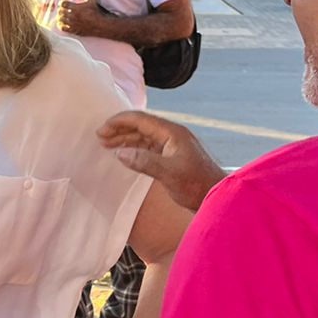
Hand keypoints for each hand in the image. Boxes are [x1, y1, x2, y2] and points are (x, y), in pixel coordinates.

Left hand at [59, 0, 112, 37]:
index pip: (63, 4)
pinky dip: (60, 26)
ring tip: (61, 16)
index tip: (63, 3)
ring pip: (60, 20)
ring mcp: (72, 23)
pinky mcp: (73, 30)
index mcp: (75, 8)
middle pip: (60, 12)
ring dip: (60, 17)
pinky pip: (63, 28)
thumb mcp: (92, 1)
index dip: (61, 3)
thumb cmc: (95, 12)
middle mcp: (72, 15)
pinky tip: (61, 24)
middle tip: (62, 9)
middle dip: (60, 10)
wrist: (100, 24)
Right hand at [97, 111, 223, 211]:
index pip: (141, 120)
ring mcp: (173, 145)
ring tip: (107, 144)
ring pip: (144, 136)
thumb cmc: (197, 185)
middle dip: (120, 129)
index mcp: (173, 133)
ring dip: (126, 139)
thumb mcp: (169, 173)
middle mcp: (173, 135)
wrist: (217, 197)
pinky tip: (125, 154)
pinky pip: (149, 146)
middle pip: (141, 126)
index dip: (120, 122)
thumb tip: (121, 152)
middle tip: (100, 137)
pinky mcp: (173, 156)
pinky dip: (135, 148)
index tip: (102, 129)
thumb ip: (144, 161)